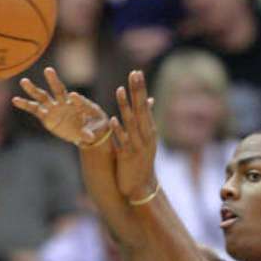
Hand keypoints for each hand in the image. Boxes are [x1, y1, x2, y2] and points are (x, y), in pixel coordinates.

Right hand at [13, 67, 109, 146]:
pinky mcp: (47, 116)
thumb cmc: (94, 128)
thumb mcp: (94, 133)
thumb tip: (88, 137)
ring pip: (44, 97)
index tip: (74, 96)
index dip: (77, 99)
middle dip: (54, 81)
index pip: (79, 101)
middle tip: (49, 70)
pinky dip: (26, 105)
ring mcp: (55, 108)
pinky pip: (35, 110)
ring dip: (34, 89)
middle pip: (59, 90)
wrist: (86, 132)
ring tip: (24, 81)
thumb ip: (89, 134)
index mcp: (81, 105)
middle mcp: (66, 103)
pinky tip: (15, 100)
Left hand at [109, 70, 159, 202]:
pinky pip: (122, 141)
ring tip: (120, 90)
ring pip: (131, 123)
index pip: (144, 105)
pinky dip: (118, 130)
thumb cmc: (141, 162)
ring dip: (125, 107)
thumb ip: (145, 120)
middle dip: (137, 92)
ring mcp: (137, 146)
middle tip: (134, 74)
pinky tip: (112, 119)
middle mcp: (145, 136)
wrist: (141, 188)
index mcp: (149, 131)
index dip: (140, 90)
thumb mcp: (146, 140)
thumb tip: (149, 101)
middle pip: (141, 110)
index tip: (137, 72)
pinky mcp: (127, 156)